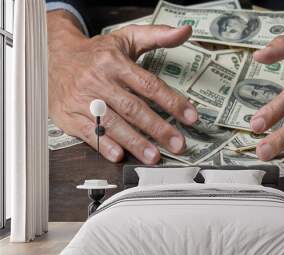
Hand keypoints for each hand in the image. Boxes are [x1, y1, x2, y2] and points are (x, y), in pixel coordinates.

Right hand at [48, 11, 197, 162]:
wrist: (53, 55)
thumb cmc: (96, 52)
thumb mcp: (126, 38)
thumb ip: (157, 35)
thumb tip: (185, 31)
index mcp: (115, 62)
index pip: (149, 85)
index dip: (172, 102)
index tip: (191, 117)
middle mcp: (99, 81)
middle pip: (133, 108)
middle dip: (158, 128)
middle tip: (178, 144)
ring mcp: (83, 99)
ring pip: (112, 123)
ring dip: (134, 142)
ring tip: (154, 156)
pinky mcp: (69, 115)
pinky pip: (88, 132)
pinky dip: (104, 145)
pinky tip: (119, 155)